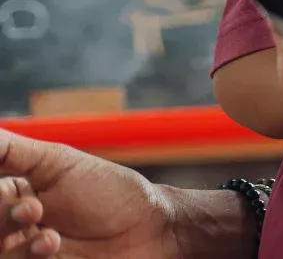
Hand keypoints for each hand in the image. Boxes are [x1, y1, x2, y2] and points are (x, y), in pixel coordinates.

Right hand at [0, 132, 170, 257]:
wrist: (149, 227)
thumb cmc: (109, 191)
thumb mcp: (60, 163)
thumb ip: (13, 151)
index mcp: (14, 196)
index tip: (4, 190)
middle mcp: (14, 228)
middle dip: (1, 219)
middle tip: (29, 209)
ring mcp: (26, 253)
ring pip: (0, 254)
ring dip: (17, 249)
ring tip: (49, 237)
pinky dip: (29, 258)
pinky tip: (53, 245)